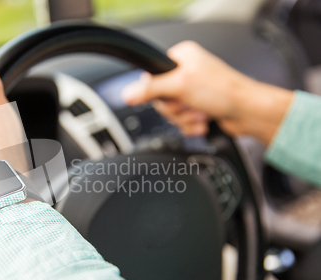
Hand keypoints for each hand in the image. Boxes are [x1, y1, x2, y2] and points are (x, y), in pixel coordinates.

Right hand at [122, 41, 293, 143]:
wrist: (248, 113)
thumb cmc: (224, 92)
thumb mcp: (180, 86)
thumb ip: (151, 89)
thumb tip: (127, 93)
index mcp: (182, 57)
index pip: (152, 77)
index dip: (159, 92)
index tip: (170, 95)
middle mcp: (187, 72)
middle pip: (161, 98)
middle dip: (175, 109)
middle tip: (188, 105)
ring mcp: (193, 91)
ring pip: (171, 112)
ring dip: (184, 118)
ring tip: (200, 114)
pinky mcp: (198, 107)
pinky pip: (182, 121)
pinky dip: (191, 125)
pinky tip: (202, 121)